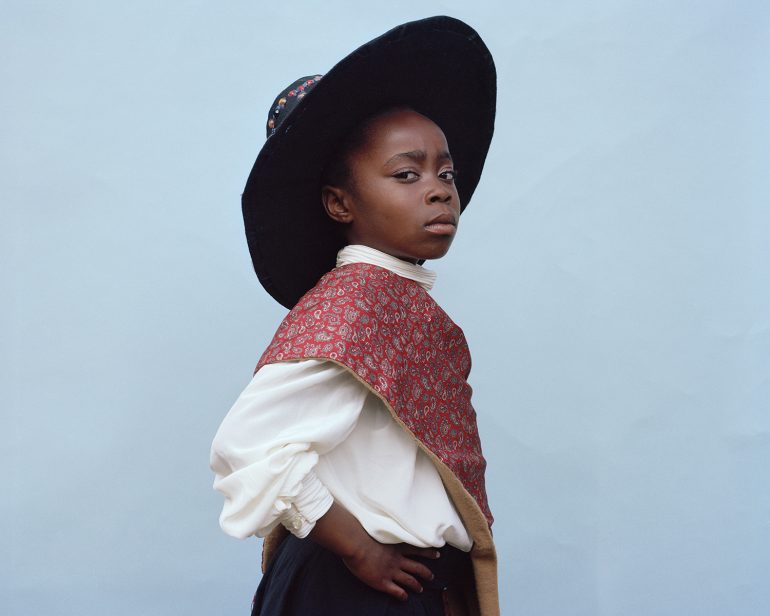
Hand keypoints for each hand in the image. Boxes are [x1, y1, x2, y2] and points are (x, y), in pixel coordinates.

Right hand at [308, 500, 439, 600]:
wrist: (356, 545)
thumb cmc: (363, 532)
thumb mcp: (378, 525)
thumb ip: (384, 524)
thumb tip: (382, 513)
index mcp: (397, 546)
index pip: (417, 549)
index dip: (428, 552)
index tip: (438, 554)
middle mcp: (397, 560)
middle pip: (417, 567)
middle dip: (426, 572)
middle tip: (432, 576)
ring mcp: (391, 572)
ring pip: (409, 580)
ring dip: (416, 585)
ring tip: (420, 588)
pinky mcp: (382, 582)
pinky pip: (396, 591)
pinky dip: (402, 595)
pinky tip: (404, 598)